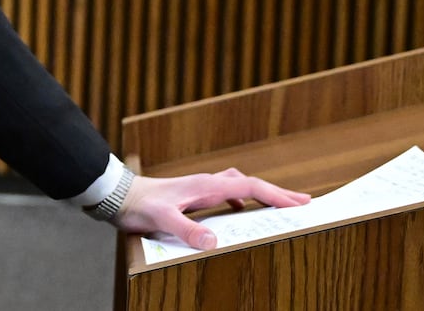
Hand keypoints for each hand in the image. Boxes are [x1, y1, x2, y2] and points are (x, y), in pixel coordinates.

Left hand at [113, 169, 309, 250]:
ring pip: (240, 185)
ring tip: (279, 204)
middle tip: (303, 201)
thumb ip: (187, 229)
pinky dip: (243, 198)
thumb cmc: (140, 206)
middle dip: (277, 192)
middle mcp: (207, 183)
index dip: (276, 195)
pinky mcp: (194, 194)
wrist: (120, 194)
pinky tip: (241, 210)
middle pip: (251, 184)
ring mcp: (201, 187)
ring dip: (261, 193)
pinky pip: (227, 192)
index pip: (250, 187)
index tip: (299, 202)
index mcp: (207, 186)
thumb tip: (213, 240)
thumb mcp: (163, 220)